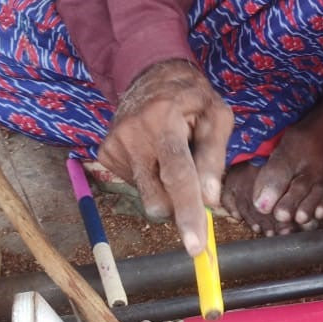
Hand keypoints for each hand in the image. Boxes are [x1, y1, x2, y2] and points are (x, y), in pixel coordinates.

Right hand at [98, 59, 233, 255]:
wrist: (150, 74)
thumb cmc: (192, 99)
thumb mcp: (217, 118)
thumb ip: (214, 160)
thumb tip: (210, 202)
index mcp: (164, 122)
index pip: (178, 176)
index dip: (188, 213)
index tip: (195, 247)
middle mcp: (133, 136)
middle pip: (159, 199)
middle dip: (180, 206)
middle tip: (194, 184)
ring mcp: (114, 146)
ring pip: (148, 198)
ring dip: (166, 191)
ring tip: (171, 159)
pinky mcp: (105, 155)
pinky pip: (136, 187)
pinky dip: (151, 180)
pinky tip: (154, 156)